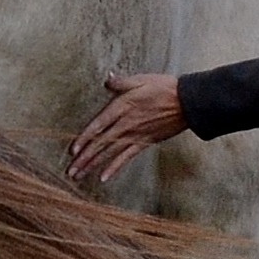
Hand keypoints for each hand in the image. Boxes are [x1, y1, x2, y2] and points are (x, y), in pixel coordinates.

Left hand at [68, 72, 186, 183]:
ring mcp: (135, 135)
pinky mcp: (145, 142)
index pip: (98, 125)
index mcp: (122, 106)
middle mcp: (125, 123)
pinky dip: (114, 168)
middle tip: (70, 171)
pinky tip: (103, 178)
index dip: (84, 138)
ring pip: (109, 153)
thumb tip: (107, 80)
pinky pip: (126, 157)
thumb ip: (120, 82)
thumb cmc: (165, 88)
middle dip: (84, 158)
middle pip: (100, 143)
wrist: (188, 102)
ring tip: (79, 176)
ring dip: (93, 165)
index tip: (72, 150)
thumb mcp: (140, 79)